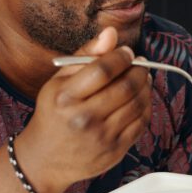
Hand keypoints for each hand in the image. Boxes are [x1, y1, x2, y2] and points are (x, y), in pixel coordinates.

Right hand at [14, 27, 151, 192]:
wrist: (45, 159)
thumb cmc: (54, 114)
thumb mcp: (58, 81)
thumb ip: (85, 55)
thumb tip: (111, 33)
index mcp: (65, 98)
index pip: (103, 69)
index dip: (121, 56)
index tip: (127, 52)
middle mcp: (83, 118)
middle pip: (125, 86)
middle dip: (139, 69)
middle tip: (140, 63)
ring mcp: (101, 137)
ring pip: (138, 103)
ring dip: (145, 86)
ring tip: (141, 78)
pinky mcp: (115, 151)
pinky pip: (141, 122)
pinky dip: (146, 106)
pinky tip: (139, 98)